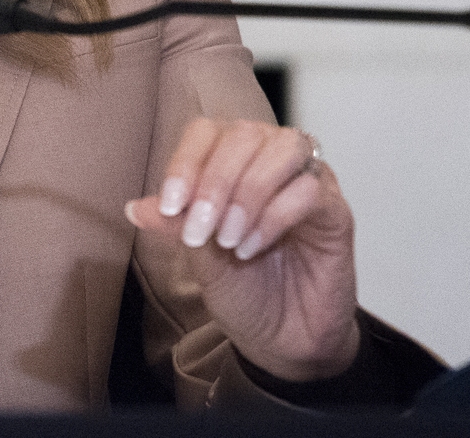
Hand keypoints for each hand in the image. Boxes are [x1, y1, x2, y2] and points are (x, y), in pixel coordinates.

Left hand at [125, 119, 359, 382]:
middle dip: (215, 181)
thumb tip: (132, 208)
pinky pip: (310, 188)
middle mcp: (272, 158)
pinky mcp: (337, 210)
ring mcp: (308, 179)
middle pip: (243, 134)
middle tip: (201, 230)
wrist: (282, 339)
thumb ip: (176, 224)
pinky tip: (253, 247)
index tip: (170, 205)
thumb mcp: (199, 255)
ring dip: (247, 193)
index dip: (185, 161)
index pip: (205, 131)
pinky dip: (275, 216)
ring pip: (282, 149)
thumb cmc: (242, 288)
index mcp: (232, 159)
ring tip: (229, 240)